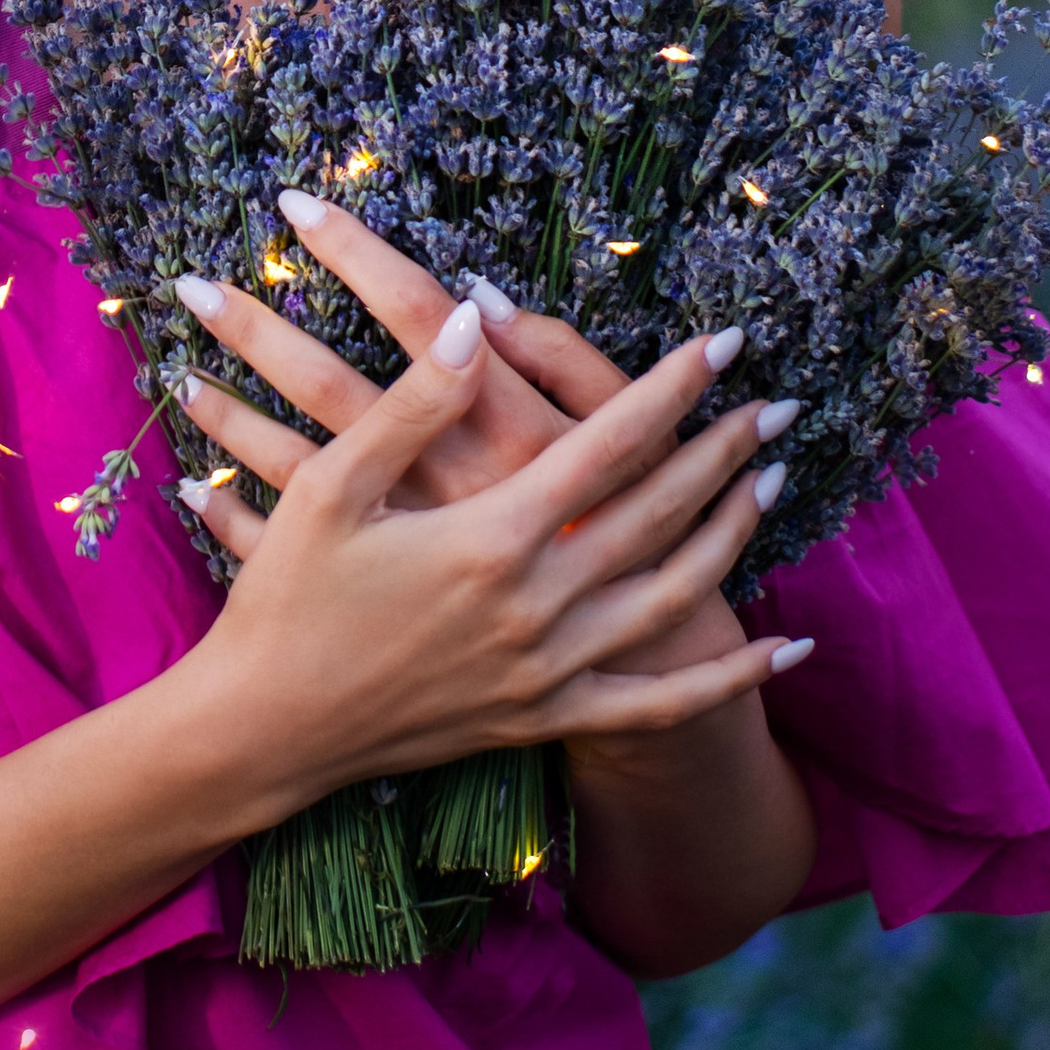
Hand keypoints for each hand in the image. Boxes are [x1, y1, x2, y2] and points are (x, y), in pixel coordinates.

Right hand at [171, 219, 808, 811]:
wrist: (268, 730)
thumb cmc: (289, 599)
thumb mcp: (331, 488)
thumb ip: (412, 404)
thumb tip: (470, 319)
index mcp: (490, 538)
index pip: (608, 445)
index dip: (671, 388)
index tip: (725, 342)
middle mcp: (536, 606)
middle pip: (658, 513)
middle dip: (725, 452)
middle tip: (779, 405)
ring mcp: (547, 670)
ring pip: (670, 596)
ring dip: (731, 536)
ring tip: (773, 485)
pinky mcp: (542, 717)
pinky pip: (655, 703)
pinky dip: (727, 681)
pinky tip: (781, 652)